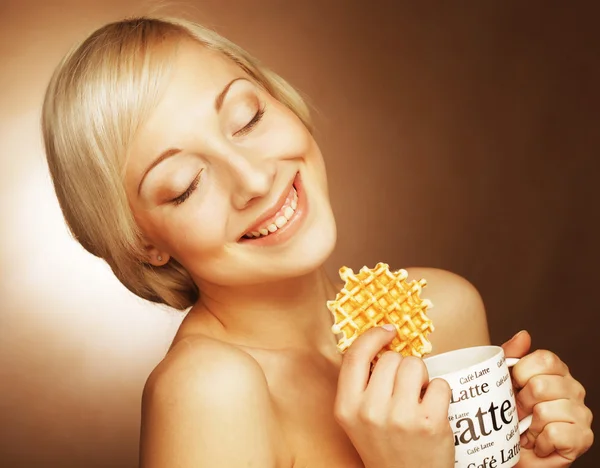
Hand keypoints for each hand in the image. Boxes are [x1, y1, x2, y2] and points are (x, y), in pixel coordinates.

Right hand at [334, 326, 453, 467]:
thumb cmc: (385, 446)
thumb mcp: (357, 418)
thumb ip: (362, 384)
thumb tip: (380, 340)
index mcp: (346, 407)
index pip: (355, 355)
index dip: (373, 336)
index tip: (388, 331)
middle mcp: (369, 411)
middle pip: (391, 358)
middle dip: (402, 367)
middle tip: (404, 391)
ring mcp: (400, 417)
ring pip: (416, 365)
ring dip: (422, 377)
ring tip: (418, 399)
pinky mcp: (429, 423)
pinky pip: (440, 384)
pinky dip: (441, 393)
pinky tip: (433, 410)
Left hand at [502, 330, 593, 466]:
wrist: (511, 451)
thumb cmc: (508, 414)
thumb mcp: (502, 381)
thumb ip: (509, 356)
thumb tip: (524, 335)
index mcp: (556, 371)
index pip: (544, 359)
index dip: (522, 373)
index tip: (514, 386)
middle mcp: (573, 388)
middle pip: (541, 386)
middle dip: (522, 403)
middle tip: (519, 413)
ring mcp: (581, 413)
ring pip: (545, 410)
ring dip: (530, 425)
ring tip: (529, 428)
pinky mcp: (582, 438)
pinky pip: (556, 433)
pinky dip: (540, 441)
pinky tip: (539, 442)